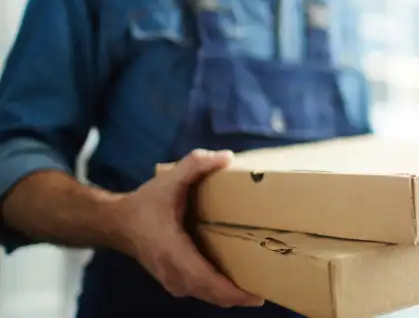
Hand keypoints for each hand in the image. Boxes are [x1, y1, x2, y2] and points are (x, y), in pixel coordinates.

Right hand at [115, 149, 262, 307]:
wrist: (116, 223)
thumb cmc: (144, 203)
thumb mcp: (169, 180)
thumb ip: (196, 165)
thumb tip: (227, 157)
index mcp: (173, 250)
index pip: (205, 279)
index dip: (231, 291)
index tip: (255, 296)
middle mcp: (172, 272)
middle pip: (211, 294)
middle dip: (238, 296)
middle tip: (265, 291)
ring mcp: (171, 280)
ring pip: (206, 296)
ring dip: (229, 296)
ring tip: (255, 289)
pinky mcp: (173, 281)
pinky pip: (199, 292)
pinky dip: (217, 292)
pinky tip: (234, 285)